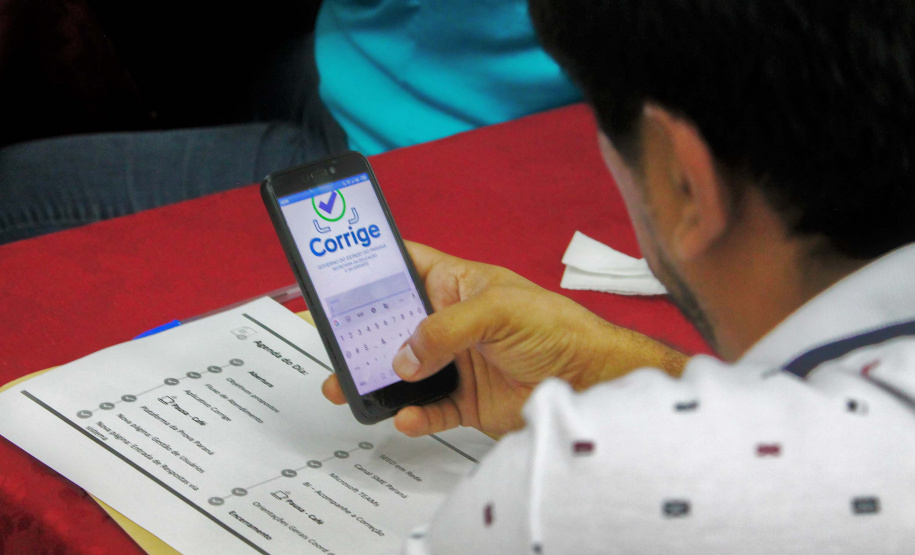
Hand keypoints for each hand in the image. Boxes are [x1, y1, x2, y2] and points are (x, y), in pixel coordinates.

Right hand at [322, 242, 686, 437]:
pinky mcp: (465, 400)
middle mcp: (450, 323)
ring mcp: (456, 362)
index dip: (370, 267)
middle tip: (332, 343)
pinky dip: (414, 416)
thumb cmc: (556, 327)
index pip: (404, 267)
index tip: (334, 274)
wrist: (590, 380)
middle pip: (392, 324)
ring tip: (349, 388)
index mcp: (456, 285)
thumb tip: (405, 356)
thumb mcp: (499, 310)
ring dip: (376, 380)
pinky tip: (406, 416)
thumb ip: (446, 329)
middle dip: (359, 335)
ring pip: (402, 372)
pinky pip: (429, 409)